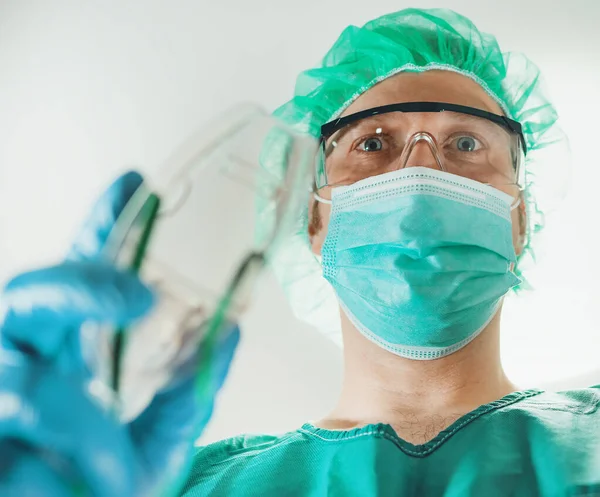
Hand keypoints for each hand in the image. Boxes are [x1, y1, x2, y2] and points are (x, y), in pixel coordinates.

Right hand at [0, 172, 238, 495]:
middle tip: (140, 296)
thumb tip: (229, 333)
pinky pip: (14, 451)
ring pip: (28, 383)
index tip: (135, 182)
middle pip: (32, 293)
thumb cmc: (103, 485)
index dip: (103, 225)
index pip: (81, 271)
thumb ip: (188, 390)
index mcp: (71, 347)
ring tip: (115, 468)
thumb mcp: (157, 438)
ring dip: (82, 426)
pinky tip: (74, 489)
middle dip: (82, 286)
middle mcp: (26, 359)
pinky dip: (51, 475)